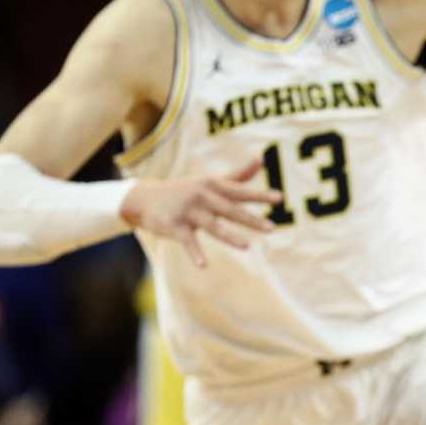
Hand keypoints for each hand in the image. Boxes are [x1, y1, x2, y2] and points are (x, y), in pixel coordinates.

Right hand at [119, 159, 279, 266]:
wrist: (145, 198)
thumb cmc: (186, 191)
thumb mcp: (210, 181)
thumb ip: (237, 175)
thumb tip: (261, 159)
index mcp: (212, 185)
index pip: (240, 191)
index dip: (259, 196)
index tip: (280, 199)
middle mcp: (202, 197)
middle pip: (230, 210)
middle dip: (250, 219)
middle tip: (271, 228)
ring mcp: (188, 212)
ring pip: (212, 226)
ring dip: (230, 236)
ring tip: (247, 246)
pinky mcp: (174, 226)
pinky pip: (188, 242)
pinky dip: (195, 253)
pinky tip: (204, 265)